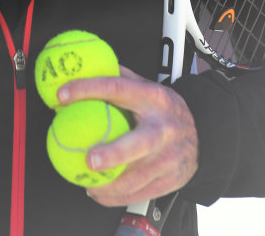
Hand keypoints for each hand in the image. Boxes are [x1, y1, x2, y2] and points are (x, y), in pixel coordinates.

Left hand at [57, 67, 198, 205]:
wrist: (203, 134)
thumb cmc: (163, 109)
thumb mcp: (146, 86)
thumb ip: (118, 77)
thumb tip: (81, 69)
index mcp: (152, 97)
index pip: (116, 88)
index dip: (87, 89)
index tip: (61, 96)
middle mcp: (163, 127)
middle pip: (138, 143)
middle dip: (112, 154)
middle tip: (87, 161)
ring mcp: (169, 156)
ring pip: (137, 178)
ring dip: (107, 185)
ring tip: (85, 181)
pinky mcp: (172, 180)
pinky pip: (140, 193)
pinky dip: (116, 196)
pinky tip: (99, 192)